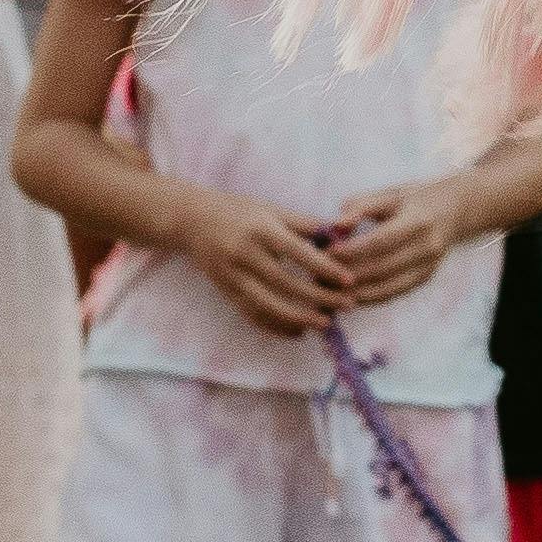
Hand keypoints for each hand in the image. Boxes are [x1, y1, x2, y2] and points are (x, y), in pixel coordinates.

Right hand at [178, 190, 363, 340]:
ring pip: (268, 306)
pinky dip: (277, 328)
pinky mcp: (227, 293)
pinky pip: (253, 316)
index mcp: (260, 230)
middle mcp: (245, 255)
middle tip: (347, 305)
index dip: (325, 268)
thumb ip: (303, 224)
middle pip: (286, 284)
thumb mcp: (270, 209)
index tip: (349, 280)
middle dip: (319, 297)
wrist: (191, 221)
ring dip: (299, 319)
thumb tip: (338, 237)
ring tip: (325, 323)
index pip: (298, 253)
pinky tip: (299, 332)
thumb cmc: (238, 211)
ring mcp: (233, 277)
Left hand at [328, 182, 462, 308]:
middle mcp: (427, 247)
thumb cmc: (417, 198)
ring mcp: (428, 266)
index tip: (326, 253)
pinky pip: (395, 292)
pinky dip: (371, 297)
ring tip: (330, 289)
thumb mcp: (391, 194)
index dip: (353, 250)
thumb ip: (362, 206)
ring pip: (388, 286)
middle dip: (349, 274)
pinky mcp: (425, 278)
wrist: (457, 210)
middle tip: (320, 274)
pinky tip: (350, 296)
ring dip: (357, 291)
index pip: (381, 241)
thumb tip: (335, 226)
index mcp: (418, 221)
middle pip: (382, 267)